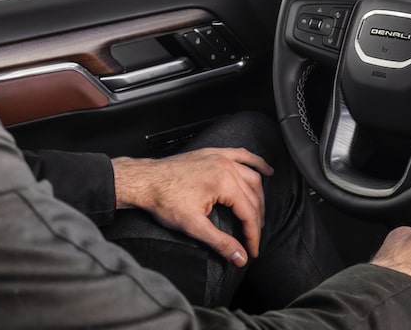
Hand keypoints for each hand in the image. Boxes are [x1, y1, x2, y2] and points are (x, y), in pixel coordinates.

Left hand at [112, 148, 273, 266]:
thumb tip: (240, 257)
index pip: (249, 212)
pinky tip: (266, 170)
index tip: (252, 250)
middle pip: (253, 196)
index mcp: (223, 182)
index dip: (253, 234)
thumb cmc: (164, 200)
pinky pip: (242, 155)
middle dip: (256, 219)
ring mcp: (220, 157)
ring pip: (251, 176)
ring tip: (260, 214)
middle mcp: (225, 166)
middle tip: (253, 237)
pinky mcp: (213, 154)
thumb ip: (220, 242)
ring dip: (259, 196)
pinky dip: (256, 162)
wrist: (144, 181)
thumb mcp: (192, 226)